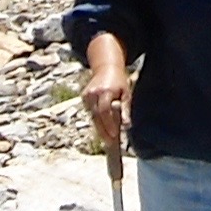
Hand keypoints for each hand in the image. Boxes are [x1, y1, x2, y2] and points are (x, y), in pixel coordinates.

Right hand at [82, 34, 131, 151]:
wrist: (105, 68)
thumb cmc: (119, 82)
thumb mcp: (126, 93)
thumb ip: (125, 109)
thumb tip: (127, 125)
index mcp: (105, 91)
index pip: (104, 110)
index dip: (108, 124)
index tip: (114, 135)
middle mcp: (93, 93)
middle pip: (96, 116)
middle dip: (103, 131)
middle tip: (110, 143)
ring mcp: (87, 95)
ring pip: (93, 116)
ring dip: (100, 127)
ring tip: (108, 138)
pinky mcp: (83, 97)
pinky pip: (90, 113)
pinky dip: (97, 120)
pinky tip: (103, 127)